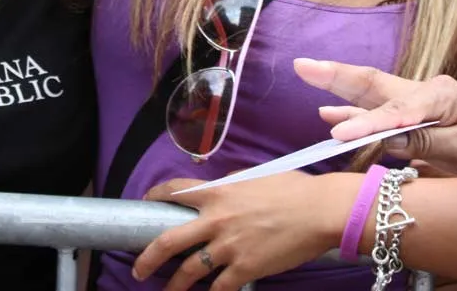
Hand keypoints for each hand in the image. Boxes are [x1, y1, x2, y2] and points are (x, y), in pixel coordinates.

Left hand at [134, 172, 348, 290]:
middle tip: (138, 270)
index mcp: (219, 192)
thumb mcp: (256, 177)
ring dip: (174, 287)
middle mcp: (217, 219)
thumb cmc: (293, 189)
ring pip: (189, 271)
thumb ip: (232, 186)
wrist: (318, 210)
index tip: (145, 203)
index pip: (175, 191)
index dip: (155, 196)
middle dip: (148, 258)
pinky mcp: (245, 269)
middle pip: (168, 241)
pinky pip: (219, 289)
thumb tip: (222, 190)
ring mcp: (229, 246)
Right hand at [294, 58, 456, 177]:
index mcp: (439, 95)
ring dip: (337, 85)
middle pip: (373, 83)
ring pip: (370, 92)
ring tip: (307, 73)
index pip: (397, 112)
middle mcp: (422, 90)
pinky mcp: (410, 112)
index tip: (340, 136)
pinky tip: (329, 112)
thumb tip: (389, 139)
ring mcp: (414, 99)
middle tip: (303, 65)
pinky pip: (376, 109)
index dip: (367, 125)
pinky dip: (351, 111)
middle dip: (336, 75)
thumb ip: (427, 141)